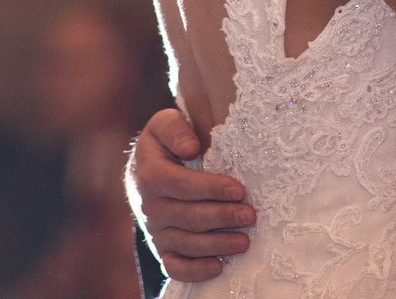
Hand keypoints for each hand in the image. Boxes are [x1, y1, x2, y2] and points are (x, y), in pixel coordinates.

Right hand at [125, 107, 252, 280]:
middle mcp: (149, 206)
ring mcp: (155, 230)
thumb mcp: (164, 123)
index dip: (211, 189)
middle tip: (250, 215)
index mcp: (150, 174)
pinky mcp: (161, 248)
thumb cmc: (165, 143)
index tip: (239, 189)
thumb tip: (191, 148)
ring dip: (217, 245)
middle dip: (222, 217)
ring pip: (186, 244)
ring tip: (245, 241)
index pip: (181, 185)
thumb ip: (175, 129)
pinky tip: (219, 266)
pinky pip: (175, 266)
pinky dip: (195, 271)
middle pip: (188, 217)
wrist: (145, 168)